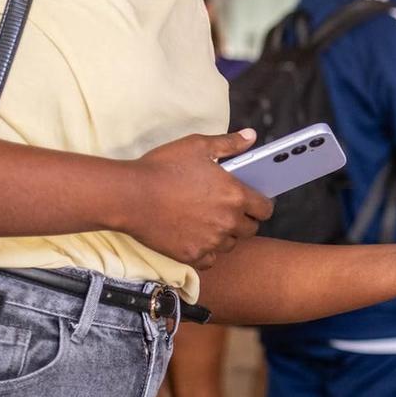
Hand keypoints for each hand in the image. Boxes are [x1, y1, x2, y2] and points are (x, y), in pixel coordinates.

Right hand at [124, 131, 274, 272]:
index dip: (261, 204)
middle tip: (227, 210)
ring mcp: (210, 241)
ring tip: (209, 221)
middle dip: (244, 220)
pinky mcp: (192, 255)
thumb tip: (251, 136)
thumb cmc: (163, 167)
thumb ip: (229, 143)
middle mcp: (227, 221)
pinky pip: (210, 260)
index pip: (265, 208)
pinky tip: (196, 237)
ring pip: (230, 245)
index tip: (253, 201)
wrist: (129, 195)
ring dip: (225, 236)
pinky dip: (206, 251)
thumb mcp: (198, 146)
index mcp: (235, 195)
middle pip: (251, 229)